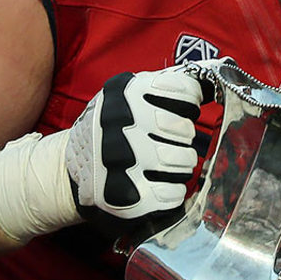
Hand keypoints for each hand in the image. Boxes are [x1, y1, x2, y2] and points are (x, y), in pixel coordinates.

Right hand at [65, 69, 203, 227]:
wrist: (69, 170)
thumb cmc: (111, 131)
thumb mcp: (127, 97)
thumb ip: (164, 89)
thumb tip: (211, 84)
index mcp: (125, 92)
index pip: (185, 92)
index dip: (189, 103)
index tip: (181, 111)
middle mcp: (121, 122)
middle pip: (185, 130)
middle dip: (182, 139)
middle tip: (167, 143)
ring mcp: (123, 160)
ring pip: (183, 162)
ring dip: (179, 166)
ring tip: (162, 165)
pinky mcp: (126, 195)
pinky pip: (174, 193)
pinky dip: (171, 191)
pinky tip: (156, 185)